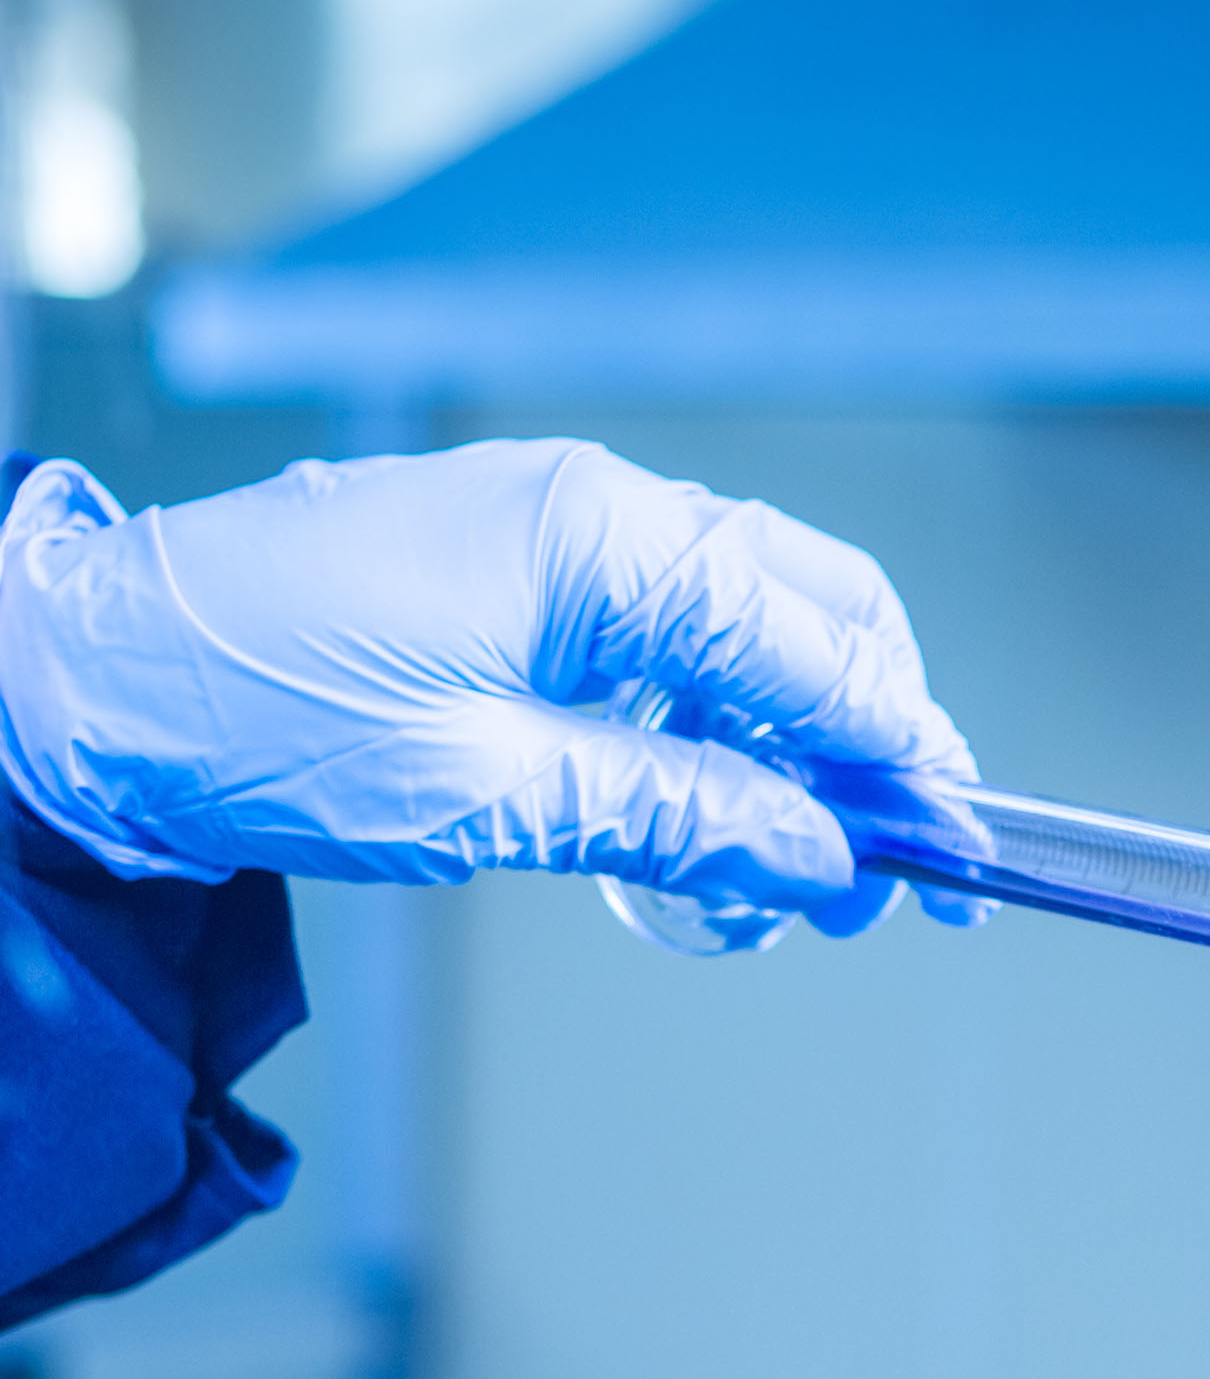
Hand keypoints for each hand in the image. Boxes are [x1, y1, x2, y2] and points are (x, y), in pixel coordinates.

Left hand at [0, 441, 975, 933]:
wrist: (73, 686)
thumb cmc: (249, 717)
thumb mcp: (488, 791)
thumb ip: (680, 816)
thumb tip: (816, 856)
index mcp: (597, 535)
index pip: (815, 647)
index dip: (903, 757)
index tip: (953, 846)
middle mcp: (588, 510)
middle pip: (808, 613)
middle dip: (872, 741)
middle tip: (898, 866)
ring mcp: (546, 535)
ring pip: (744, 628)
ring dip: (795, 744)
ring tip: (805, 868)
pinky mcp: (508, 577)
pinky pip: (664, 638)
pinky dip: (713, 724)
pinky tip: (713, 809)